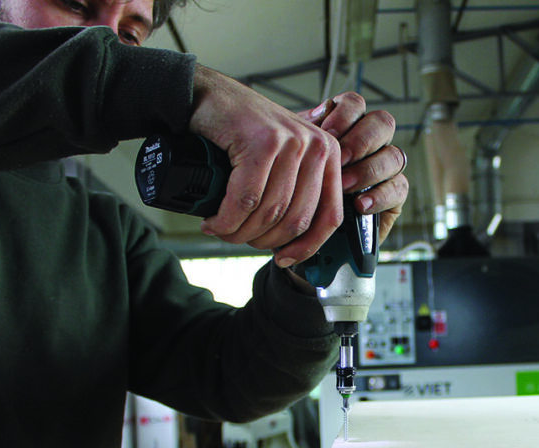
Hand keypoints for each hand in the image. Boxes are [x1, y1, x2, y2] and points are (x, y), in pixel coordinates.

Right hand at [189, 65, 343, 267]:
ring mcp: (291, 142)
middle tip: (237, 238)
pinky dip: (226, 219)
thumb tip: (296, 245)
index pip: (329, 216)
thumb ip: (297, 191)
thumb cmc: (243, 132)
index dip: (307, 248)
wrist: (208, 95)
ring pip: (269, 212)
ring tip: (221, 230)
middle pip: (296, 220)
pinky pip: (246, 199)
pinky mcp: (261, 141)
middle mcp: (317, 146)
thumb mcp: (283, 161)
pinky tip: (214, 221)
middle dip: (263, 241)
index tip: (283, 261)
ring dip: (239, 232)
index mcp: (329, 155)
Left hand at [299, 92, 407, 245]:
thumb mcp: (294, 160)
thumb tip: (315, 116)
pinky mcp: (394, 195)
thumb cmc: (299, 190)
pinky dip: (380, 196)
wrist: (305, 229)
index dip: (346, 114)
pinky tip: (361, 205)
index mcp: (346, 126)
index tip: (327, 132)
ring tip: (345, 186)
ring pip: (394, 156)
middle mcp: (370, 143)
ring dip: (369, 170)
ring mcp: (385, 168)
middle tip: (341, 159)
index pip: (356, 105)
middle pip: (383, 124)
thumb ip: (305, 137)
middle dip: (362, 140)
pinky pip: (399, 188)